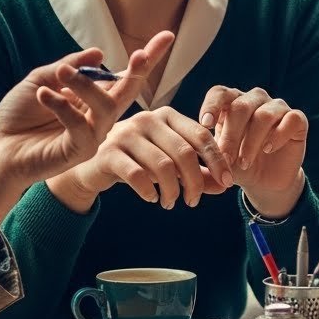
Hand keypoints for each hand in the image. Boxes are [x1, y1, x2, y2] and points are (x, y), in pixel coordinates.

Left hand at [0, 33, 175, 252]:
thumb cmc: (18, 115)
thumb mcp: (41, 79)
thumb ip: (70, 67)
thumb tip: (101, 53)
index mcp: (92, 98)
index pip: (125, 75)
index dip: (147, 57)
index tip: (167, 36)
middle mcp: (98, 116)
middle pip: (130, 91)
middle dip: (140, 71)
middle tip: (140, 54)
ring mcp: (92, 136)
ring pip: (105, 107)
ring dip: (84, 85)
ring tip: (60, 74)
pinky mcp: (79, 152)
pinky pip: (81, 126)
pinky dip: (63, 107)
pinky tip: (44, 95)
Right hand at [59, 104, 233, 210]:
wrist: (91, 166)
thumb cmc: (137, 161)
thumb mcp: (169, 163)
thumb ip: (197, 171)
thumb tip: (225, 186)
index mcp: (167, 115)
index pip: (201, 136)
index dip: (218, 161)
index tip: (228, 184)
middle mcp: (148, 119)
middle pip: (184, 153)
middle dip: (195, 182)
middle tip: (193, 201)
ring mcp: (127, 134)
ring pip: (163, 166)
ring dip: (172, 191)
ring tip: (171, 203)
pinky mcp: (109, 153)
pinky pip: (138, 176)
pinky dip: (149, 192)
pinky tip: (152, 199)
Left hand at [198, 85, 306, 218]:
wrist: (265, 181)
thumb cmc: (237, 165)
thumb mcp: (217, 162)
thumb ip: (203, 158)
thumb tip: (186, 159)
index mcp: (232, 103)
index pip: (220, 93)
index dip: (211, 105)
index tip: (204, 124)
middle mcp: (255, 99)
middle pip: (241, 106)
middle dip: (231, 134)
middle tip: (225, 158)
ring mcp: (277, 108)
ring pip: (264, 114)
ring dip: (251, 141)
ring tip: (244, 162)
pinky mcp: (297, 120)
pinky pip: (291, 119)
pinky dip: (277, 136)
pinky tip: (268, 150)